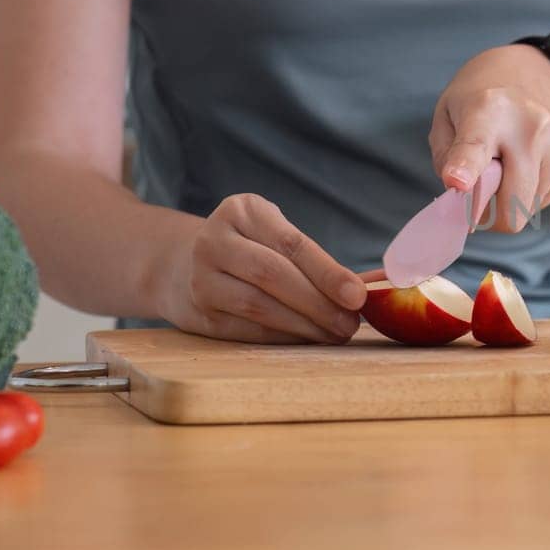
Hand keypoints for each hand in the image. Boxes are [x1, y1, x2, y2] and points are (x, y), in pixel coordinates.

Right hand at [161, 194, 366, 343]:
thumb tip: (365, 289)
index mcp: (241, 211)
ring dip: (304, 325)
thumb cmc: (251, 248)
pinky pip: (248, 329)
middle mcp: (213, 241)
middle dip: (319, 303)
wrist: (184, 265)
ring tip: (334, 333)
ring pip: (259, 306)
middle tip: (350, 323)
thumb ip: (313, 257)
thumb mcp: (274, 233)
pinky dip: (283, 337)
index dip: (327, 272)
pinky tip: (307, 339)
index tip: (358, 295)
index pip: (291, 243)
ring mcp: (200, 278)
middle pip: (273, 275)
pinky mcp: (199, 313)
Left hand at [430, 44, 549, 231]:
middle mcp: (531, 127)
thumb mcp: (446, 119)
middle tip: (478, 191)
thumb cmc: (479, 107)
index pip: (476, 147)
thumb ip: (447, 159)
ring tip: (506, 165)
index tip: (456, 182)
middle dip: (491, 213)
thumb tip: (464, 196)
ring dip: (510, 198)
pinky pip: (544, 202)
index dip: (466, 169)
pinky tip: (525, 166)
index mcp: (488, 110)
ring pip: (527, 208)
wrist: (529, 78)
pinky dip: (529, 193)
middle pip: (513, 204)